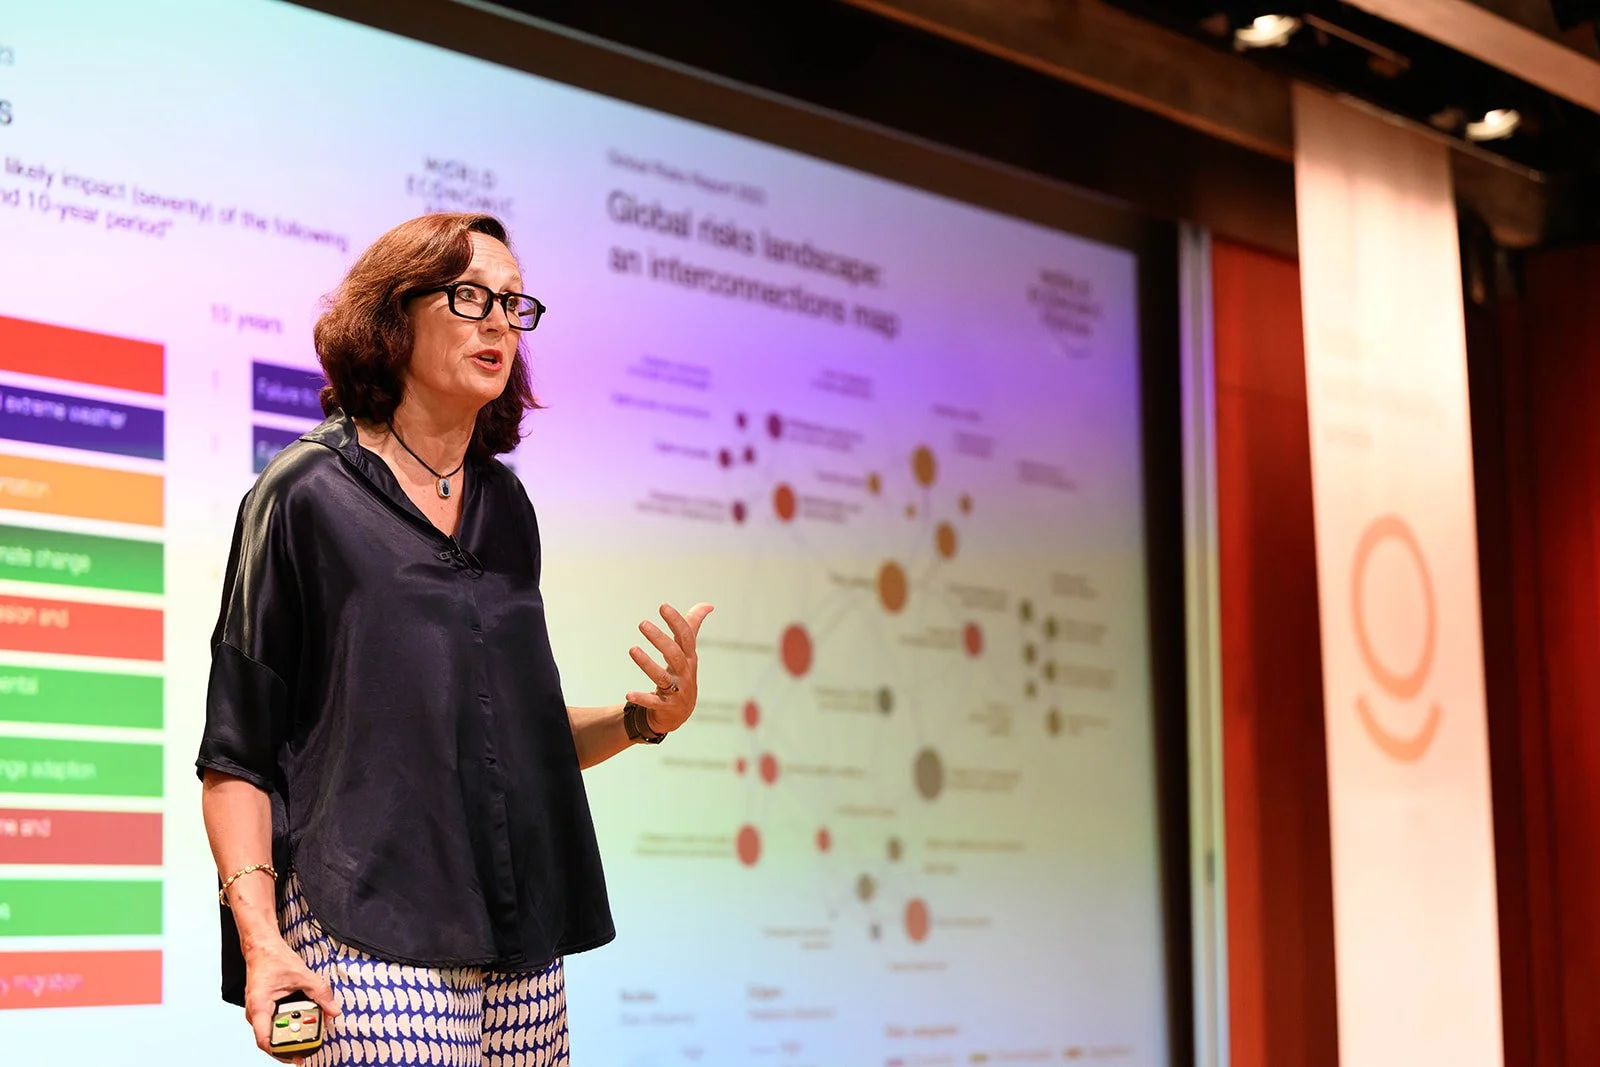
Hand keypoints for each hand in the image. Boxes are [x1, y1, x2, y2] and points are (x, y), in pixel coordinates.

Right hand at [244, 935, 339, 1062]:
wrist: (262, 946)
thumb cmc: (274, 958)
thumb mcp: (302, 974)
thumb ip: (320, 993)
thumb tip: (334, 1011)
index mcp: (259, 1006)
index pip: (265, 1040)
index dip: (280, 1052)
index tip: (297, 1056)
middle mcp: (255, 1013)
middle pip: (271, 1039)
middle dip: (290, 1045)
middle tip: (310, 1046)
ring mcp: (258, 1012)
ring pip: (272, 1032)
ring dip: (289, 1035)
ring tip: (309, 1036)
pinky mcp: (263, 1009)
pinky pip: (274, 1023)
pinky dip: (287, 1025)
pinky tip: (301, 1024)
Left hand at [626, 602, 713, 733]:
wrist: (680, 712)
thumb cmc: (682, 675)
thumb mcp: (688, 652)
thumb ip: (693, 627)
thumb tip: (708, 605)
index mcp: (689, 658)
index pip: (686, 637)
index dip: (676, 621)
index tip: (663, 607)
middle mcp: (685, 673)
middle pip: (674, 654)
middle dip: (659, 638)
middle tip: (642, 623)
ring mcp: (676, 691)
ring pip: (662, 677)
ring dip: (647, 663)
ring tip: (632, 649)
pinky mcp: (665, 706)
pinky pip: (653, 702)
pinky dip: (642, 698)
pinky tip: (629, 694)